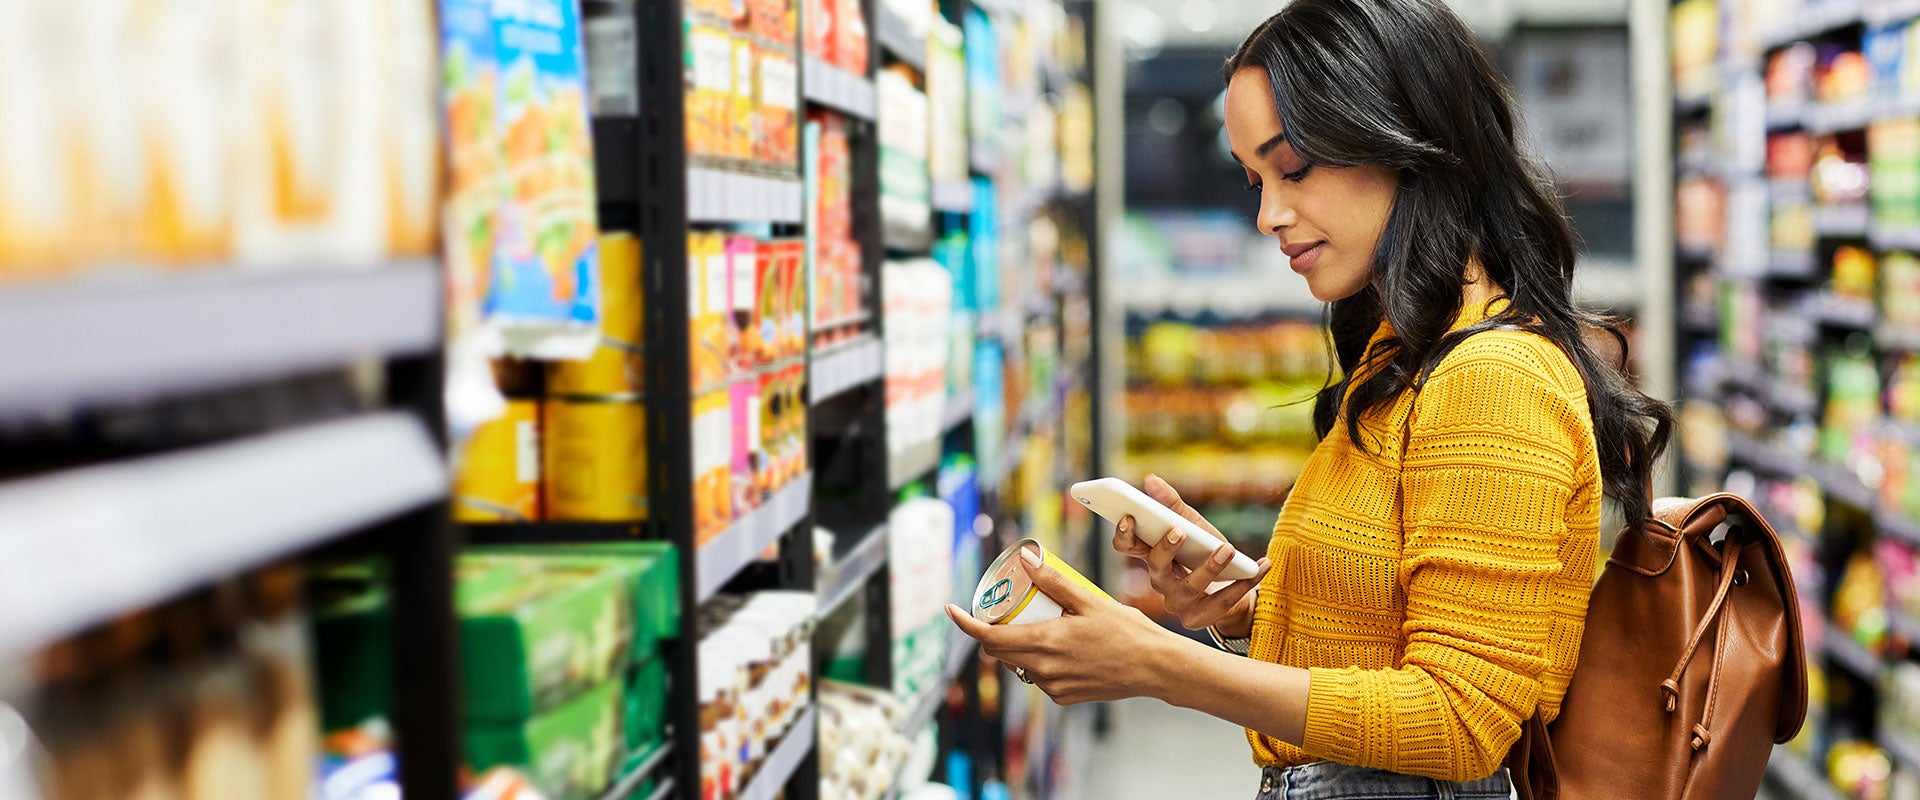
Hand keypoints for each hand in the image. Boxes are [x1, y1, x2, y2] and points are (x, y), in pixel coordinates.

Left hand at [946, 546, 1183, 704]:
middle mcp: (1043, 669)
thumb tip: (1026, 559)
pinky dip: (1039, 662)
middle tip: (1005, 609)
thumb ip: (1053, 581)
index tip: (951, 610)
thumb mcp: (1088, 600)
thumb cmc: (1126, 631)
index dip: (965, 624)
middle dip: (993, 631)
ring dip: (1018, 646)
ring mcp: (1053, 687)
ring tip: (1039, 624)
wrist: (1154, 668)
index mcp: (1045, 642)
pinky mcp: (1064, 697)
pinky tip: (1059, 648)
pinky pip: (1038, 677)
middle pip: (999, 652)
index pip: (988, 637)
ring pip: (1019, 665)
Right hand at [1111, 475, 1269, 634]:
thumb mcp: (1194, 526)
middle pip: (1155, 566)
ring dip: (1210, 567)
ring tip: (1228, 548)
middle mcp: (1160, 581)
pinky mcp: (1199, 618)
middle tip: (1179, 530)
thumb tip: (1151, 479)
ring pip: (1189, 587)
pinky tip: (1262, 565)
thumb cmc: (1206, 554)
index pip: (1127, 547)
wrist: (1233, 588)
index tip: (1129, 517)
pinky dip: (1245, 583)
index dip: (1124, 534)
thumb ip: (1173, 505)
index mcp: (1152, 556)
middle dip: (1165, 549)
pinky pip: (1222, 602)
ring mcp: (1178, 603)